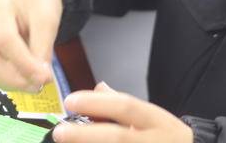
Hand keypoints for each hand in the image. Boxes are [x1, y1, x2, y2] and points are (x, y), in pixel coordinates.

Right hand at [0, 0, 61, 91]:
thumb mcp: (48, 17)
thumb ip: (42, 47)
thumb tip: (40, 79)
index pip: (4, 40)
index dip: (24, 64)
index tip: (45, 79)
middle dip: (14, 80)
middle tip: (38, 86)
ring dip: (8, 83)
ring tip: (31, 82)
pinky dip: (1, 80)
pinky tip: (18, 77)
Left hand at [53, 82, 192, 142]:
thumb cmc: (166, 137)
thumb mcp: (152, 116)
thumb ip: (123, 104)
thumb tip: (98, 88)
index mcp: (157, 121)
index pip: (126, 107)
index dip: (98, 103)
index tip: (71, 101)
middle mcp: (154, 141)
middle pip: (118, 138)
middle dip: (86, 135)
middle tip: (59, 132)